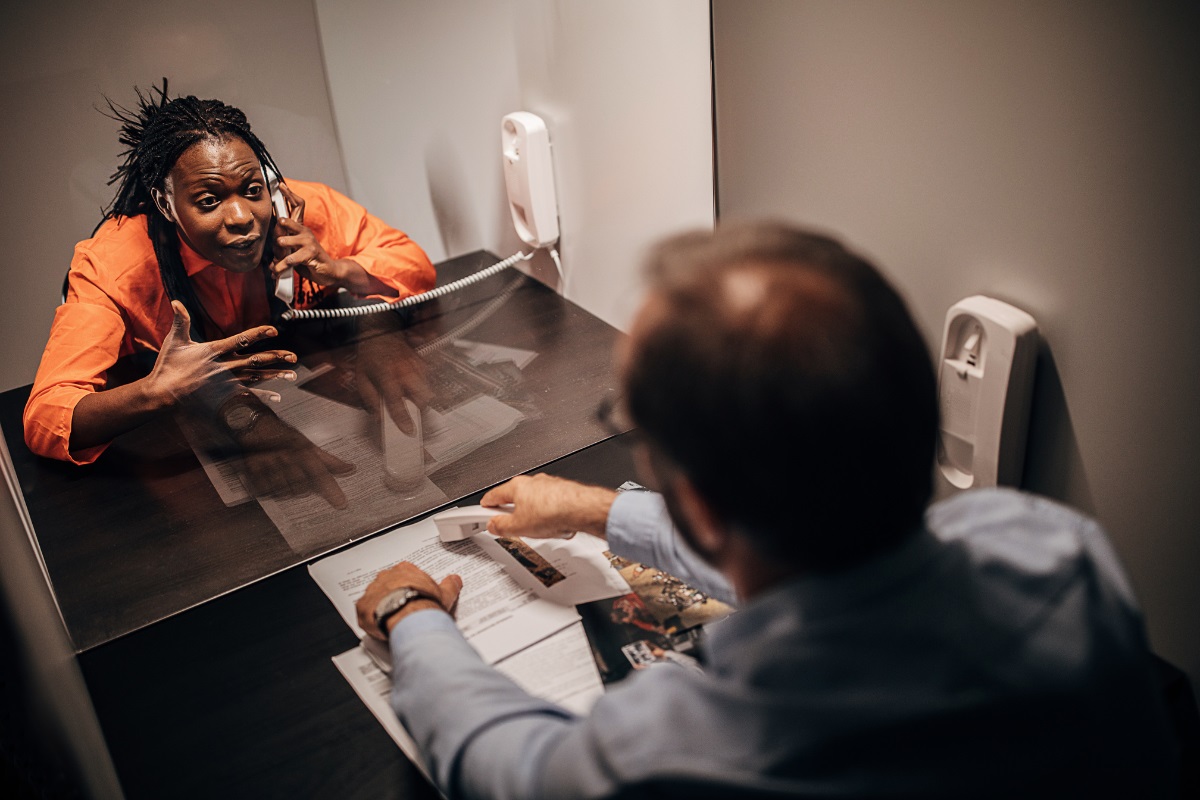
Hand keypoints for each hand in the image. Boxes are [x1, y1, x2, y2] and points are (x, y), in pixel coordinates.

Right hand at [146, 301, 295, 404]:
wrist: (162, 393)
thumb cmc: (168, 365)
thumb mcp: (174, 341)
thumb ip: (181, 321)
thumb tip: (176, 302)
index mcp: (213, 351)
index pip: (240, 340)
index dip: (258, 334)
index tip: (274, 330)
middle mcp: (223, 366)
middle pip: (255, 360)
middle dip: (275, 358)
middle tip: (294, 357)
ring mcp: (225, 382)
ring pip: (255, 378)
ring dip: (275, 376)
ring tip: (292, 375)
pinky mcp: (224, 395)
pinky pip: (247, 395)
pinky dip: (263, 396)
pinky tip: (278, 396)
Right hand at [231, 409, 354, 507]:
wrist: (253, 424)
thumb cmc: (283, 435)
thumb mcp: (307, 444)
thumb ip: (329, 460)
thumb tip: (350, 469)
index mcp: (302, 451)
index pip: (321, 475)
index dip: (332, 491)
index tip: (341, 504)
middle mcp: (286, 459)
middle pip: (302, 489)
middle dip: (303, 488)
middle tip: (297, 476)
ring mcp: (268, 467)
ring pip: (284, 493)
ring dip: (286, 489)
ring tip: (282, 476)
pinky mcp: (252, 474)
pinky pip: (266, 493)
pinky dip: (270, 490)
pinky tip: (270, 479)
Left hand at [269, 182, 397, 295]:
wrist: (328, 272)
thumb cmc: (309, 260)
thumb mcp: (294, 249)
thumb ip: (284, 242)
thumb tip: (270, 239)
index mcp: (301, 228)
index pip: (297, 206)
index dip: (289, 195)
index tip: (281, 186)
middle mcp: (305, 232)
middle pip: (289, 222)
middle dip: (278, 226)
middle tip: (275, 234)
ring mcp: (308, 242)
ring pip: (285, 242)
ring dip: (277, 253)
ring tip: (274, 262)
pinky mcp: (310, 254)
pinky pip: (290, 259)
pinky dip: (281, 267)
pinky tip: (277, 271)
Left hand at [355, 324, 432, 434]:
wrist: (380, 332)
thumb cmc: (369, 356)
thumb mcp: (362, 379)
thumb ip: (370, 399)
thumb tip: (379, 417)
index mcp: (386, 376)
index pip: (397, 403)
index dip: (403, 420)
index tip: (409, 431)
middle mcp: (404, 371)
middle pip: (422, 397)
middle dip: (419, 409)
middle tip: (413, 413)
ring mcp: (415, 366)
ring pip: (428, 390)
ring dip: (421, 399)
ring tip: (412, 399)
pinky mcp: (422, 363)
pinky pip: (426, 381)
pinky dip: (421, 387)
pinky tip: (411, 385)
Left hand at [355, 562, 462, 640]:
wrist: (408, 617)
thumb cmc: (424, 603)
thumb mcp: (444, 594)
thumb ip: (450, 585)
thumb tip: (455, 580)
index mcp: (405, 570)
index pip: (404, 572)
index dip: (408, 584)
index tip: (412, 593)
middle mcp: (386, 578)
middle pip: (388, 583)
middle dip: (394, 594)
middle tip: (403, 606)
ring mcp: (373, 591)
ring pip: (375, 597)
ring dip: (381, 605)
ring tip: (393, 617)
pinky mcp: (363, 607)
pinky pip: (364, 611)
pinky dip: (370, 618)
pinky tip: (379, 625)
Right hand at [480, 474, 615, 538]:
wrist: (582, 509)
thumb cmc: (553, 511)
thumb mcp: (518, 527)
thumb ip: (501, 526)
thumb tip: (493, 525)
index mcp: (517, 486)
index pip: (493, 495)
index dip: (485, 506)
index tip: (480, 512)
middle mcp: (533, 482)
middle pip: (514, 500)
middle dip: (513, 515)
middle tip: (514, 528)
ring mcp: (549, 486)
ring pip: (534, 504)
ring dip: (534, 517)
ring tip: (541, 529)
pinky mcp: (563, 493)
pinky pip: (550, 507)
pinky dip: (550, 517)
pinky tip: (554, 526)